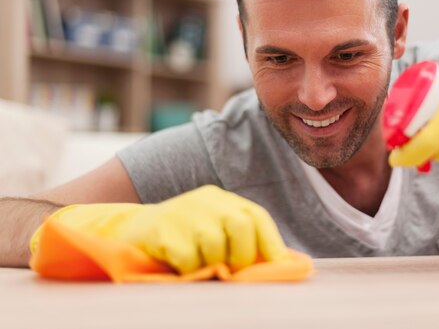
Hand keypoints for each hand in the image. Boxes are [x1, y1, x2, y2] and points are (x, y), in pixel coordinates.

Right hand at [31, 186, 287, 273]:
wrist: (127, 233)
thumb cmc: (178, 241)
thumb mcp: (211, 234)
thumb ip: (238, 245)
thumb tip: (277, 268)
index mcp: (222, 200)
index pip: (257, 218)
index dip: (272, 245)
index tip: (277, 269)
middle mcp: (206, 201)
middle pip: (241, 227)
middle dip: (241, 257)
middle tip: (228, 271)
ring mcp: (184, 212)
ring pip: (214, 246)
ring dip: (209, 266)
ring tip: (197, 267)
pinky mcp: (164, 229)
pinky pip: (188, 259)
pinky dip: (187, 271)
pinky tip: (177, 267)